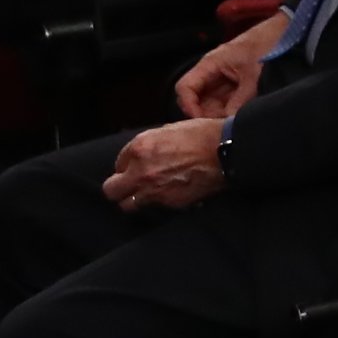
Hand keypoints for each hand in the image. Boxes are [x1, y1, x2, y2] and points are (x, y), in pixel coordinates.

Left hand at [101, 116, 225, 211]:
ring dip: (134, 199)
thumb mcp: (169, 129)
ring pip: (126, 205)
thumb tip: (141, 154)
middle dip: (119, 187)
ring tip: (146, 193)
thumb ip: (149, 144)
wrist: (226, 152)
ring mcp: (153, 190)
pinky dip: (157, 203)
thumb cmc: (202, 135)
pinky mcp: (169, 204)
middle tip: (129, 184)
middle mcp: (141, 171)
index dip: (127, 165)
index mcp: (139, 147)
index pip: (118, 163)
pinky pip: (153, 208)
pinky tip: (168, 194)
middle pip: (111, 190)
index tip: (137, 165)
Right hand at [175, 12, 284, 117]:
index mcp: (210, 64)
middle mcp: (212, 72)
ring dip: (219, 114)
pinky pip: (225, 102)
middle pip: (196, 100)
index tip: (201, 121)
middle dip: (206, 114)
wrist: (286, 34)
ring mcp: (223, 79)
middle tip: (223, 123)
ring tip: (234, 119)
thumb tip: (227, 121)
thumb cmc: (267, 46)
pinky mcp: (235, 85)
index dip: (189, 106)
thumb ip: (240, 100)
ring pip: (211, 104)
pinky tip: (241, 114)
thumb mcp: (254, 76)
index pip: (185, 88)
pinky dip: (230, 110)